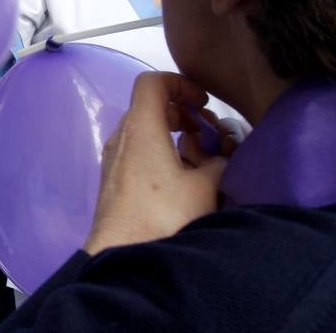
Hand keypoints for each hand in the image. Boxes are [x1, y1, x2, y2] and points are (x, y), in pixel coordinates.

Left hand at [83, 72, 226, 254]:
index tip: (203, 102)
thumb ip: (220, 163)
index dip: (180, 83)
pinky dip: (162, 151)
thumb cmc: (162, 216)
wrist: (123, 254)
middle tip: (210, 133)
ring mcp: (114, 158)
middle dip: (184, 113)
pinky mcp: (114, 179)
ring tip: (201, 159)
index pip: (152, 82)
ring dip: (174, 134)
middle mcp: (122, 137)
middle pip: (151, 106)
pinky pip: (139, 151)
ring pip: (146, 130)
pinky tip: (182, 178)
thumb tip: (222, 158)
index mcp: (140, 128)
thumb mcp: (205, 186)